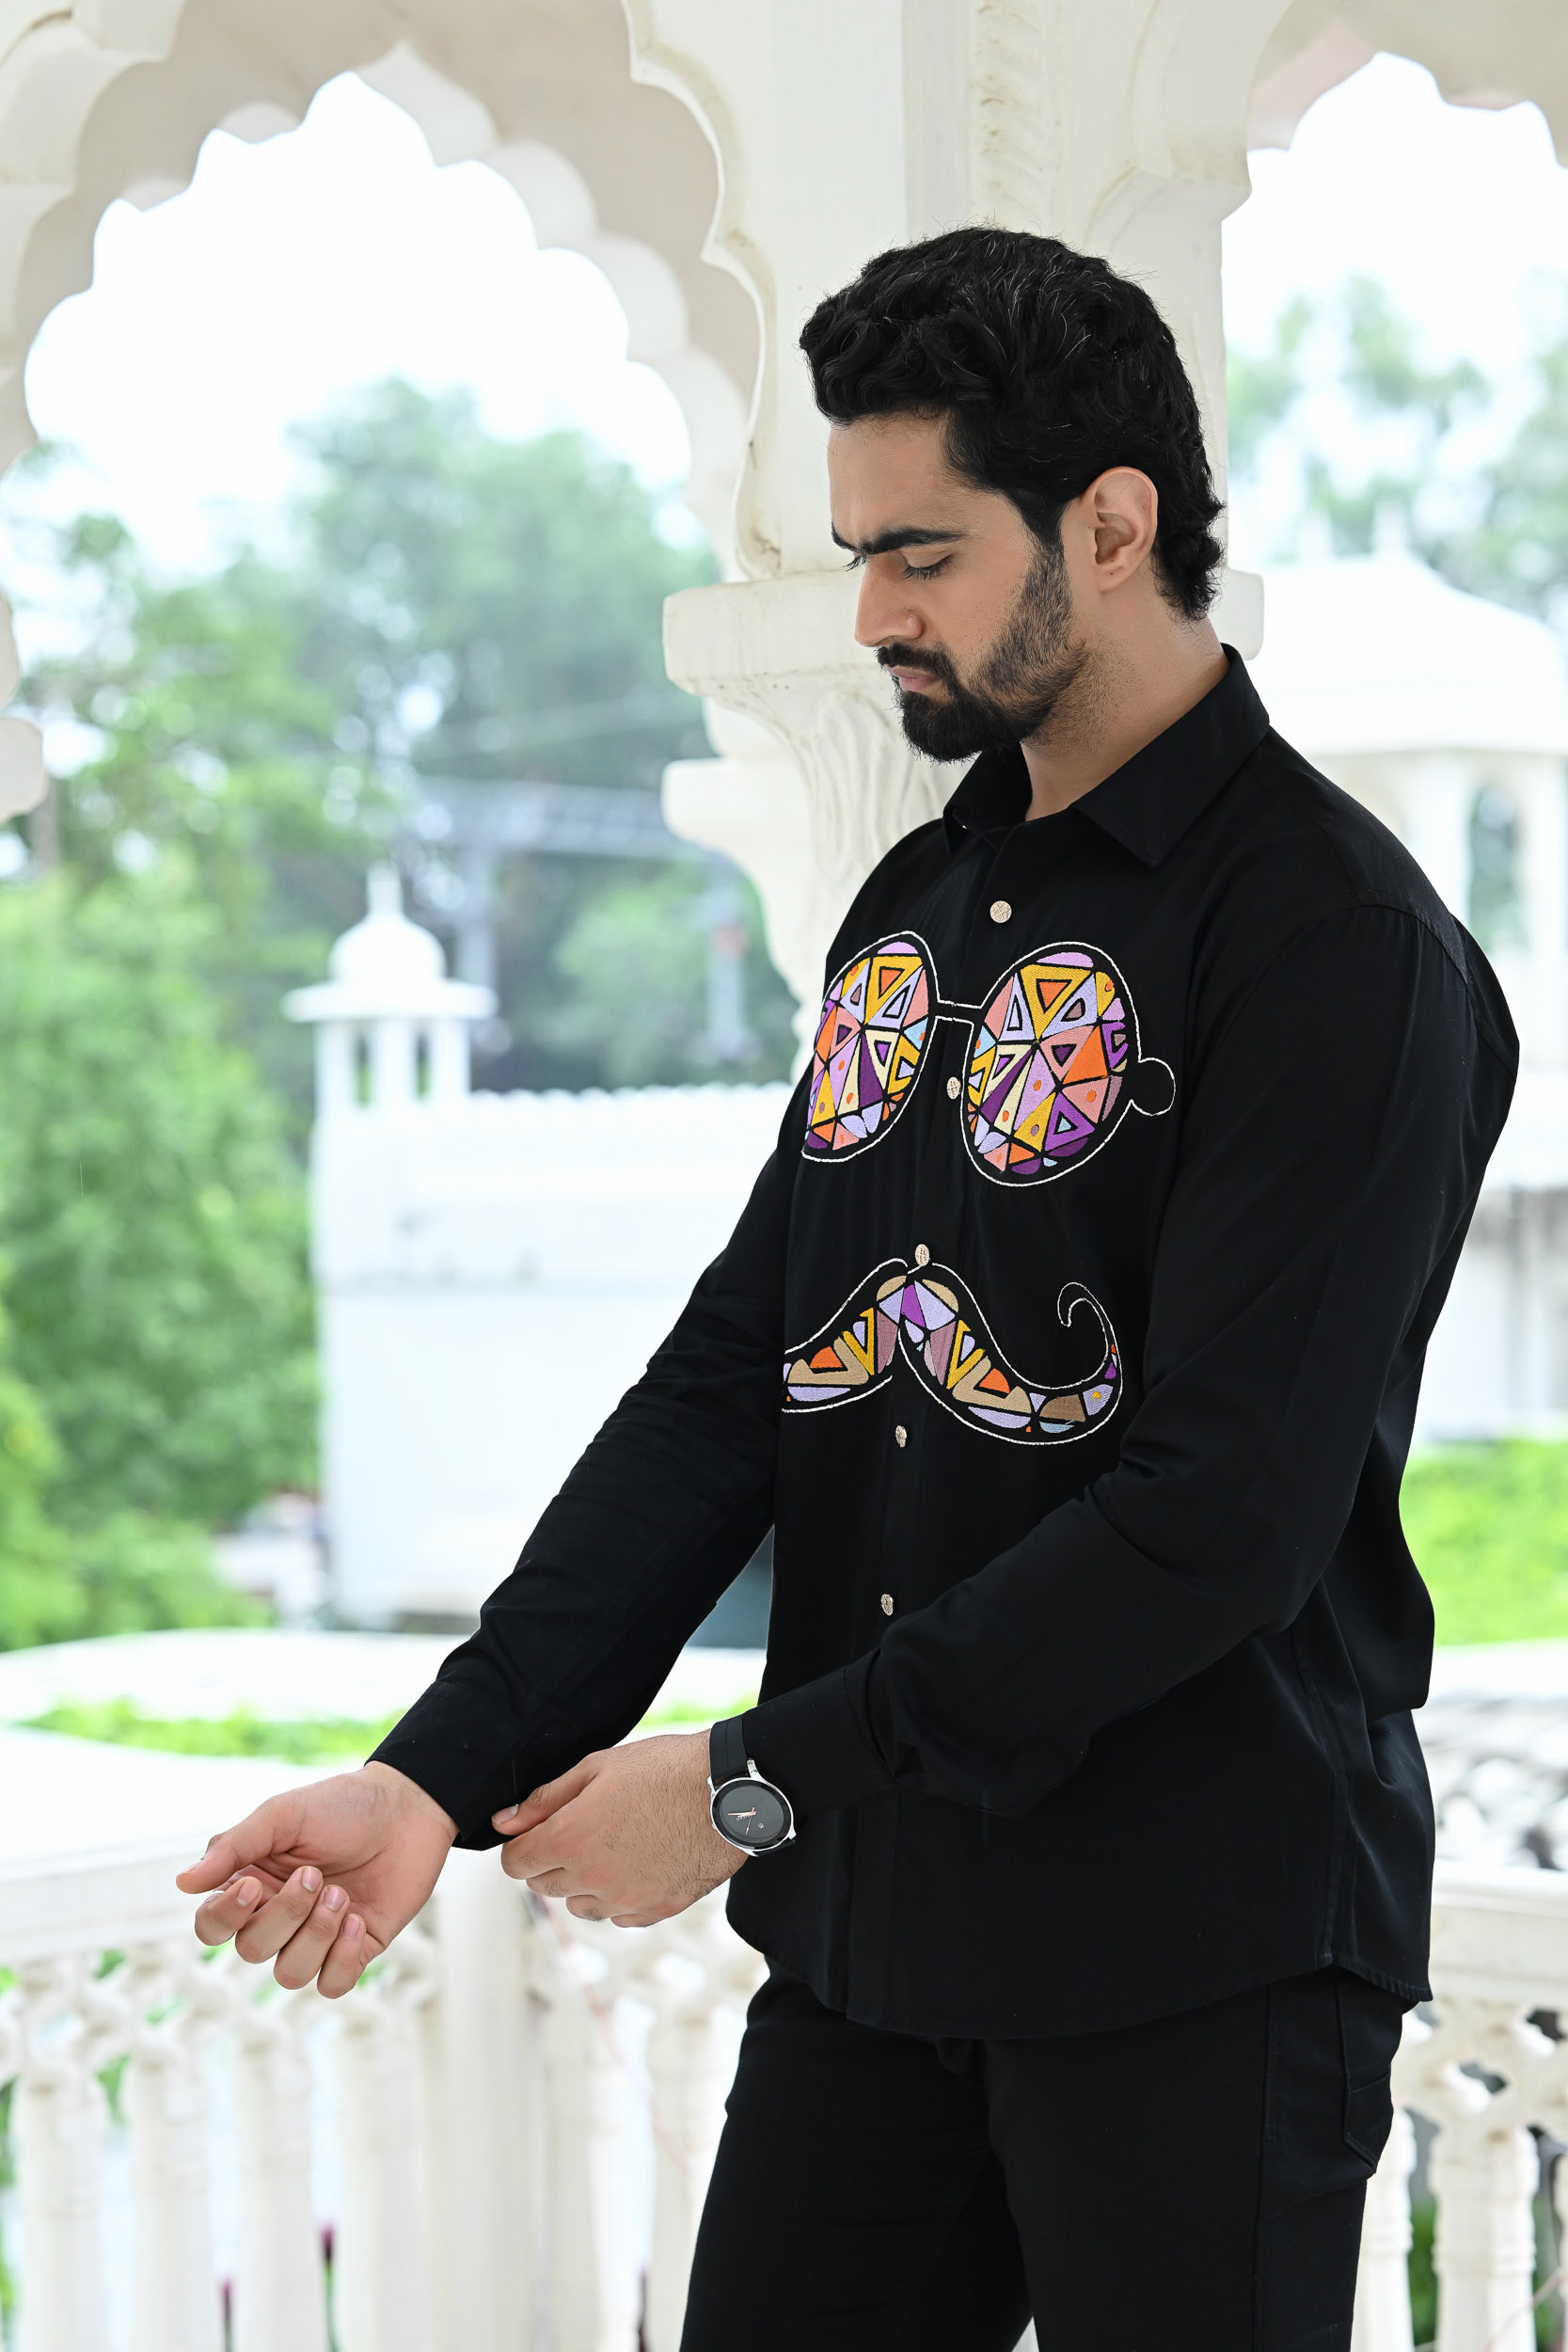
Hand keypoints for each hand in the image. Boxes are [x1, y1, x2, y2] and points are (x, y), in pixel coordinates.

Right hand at [176, 1762, 457, 1996]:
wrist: (409, 1809)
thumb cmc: (342, 1807)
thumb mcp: (284, 1815)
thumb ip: (234, 1847)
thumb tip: (183, 1883)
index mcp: (252, 1884)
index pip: (212, 1927)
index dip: (226, 1917)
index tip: (255, 1884)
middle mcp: (277, 1917)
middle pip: (252, 1951)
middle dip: (285, 1915)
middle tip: (316, 1874)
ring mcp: (315, 1938)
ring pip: (289, 1975)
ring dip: (316, 1935)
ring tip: (342, 1895)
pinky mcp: (354, 1951)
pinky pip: (331, 1985)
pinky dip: (342, 1956)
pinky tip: (357, 1919)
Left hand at [492, 1731, 742, 1925]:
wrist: (729, 1790)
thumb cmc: (664, 1769)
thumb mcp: (597, 1767)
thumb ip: (544, 1799)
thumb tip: (504, 1822)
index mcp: (569, 1840)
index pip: (514, 1864)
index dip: (521, 1844)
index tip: (537, 1830)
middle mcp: (591, 1880)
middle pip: (544, 1886)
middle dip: (551, 1859)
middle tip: (582, 1826)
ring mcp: (625, 1901)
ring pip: (580, 1905)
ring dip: (583, 1882)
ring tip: (613, 1844)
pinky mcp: (655, 1911)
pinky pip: (619, 1916)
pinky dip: (619, 1896)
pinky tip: (639, 1862)